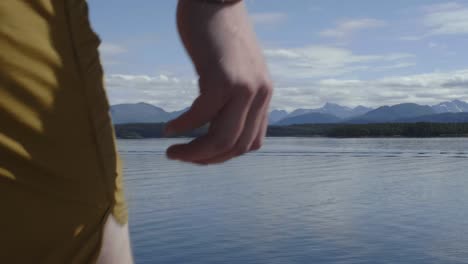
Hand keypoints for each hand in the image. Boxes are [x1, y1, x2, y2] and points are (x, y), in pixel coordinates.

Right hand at [165, 0, 272, 164]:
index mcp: (264, 95)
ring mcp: (244, 87)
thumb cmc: (220, 32)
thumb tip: (214, 124)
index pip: (250, 143)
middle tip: (180, 157)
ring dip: (195, 153)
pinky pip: (201, 116)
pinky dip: (183, 127)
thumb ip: (234, 97)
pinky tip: (169, 128)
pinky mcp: (222, 78)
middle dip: (206, 159)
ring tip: (173, 152)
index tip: (200, 155)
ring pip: (222, 140)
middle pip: (236, 146)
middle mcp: (260, 95)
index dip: (224, 156)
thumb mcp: (237, 70)